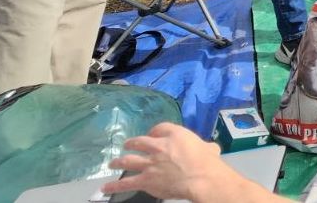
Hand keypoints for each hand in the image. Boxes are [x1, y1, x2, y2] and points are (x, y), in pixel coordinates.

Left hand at [102, 123, 234, 201]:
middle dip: (131, 144)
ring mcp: (150, 164)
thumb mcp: (210, 148)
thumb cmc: (208, 162)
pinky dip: (114, 185)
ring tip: (112, 163)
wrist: (200, 178)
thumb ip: (207, 147)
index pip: (161, 128)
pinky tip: (105, 188)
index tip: (153, 134)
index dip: (155, 131)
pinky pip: (127, 183)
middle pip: (139, 142)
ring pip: (128, 161)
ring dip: (118, 162)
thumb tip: (211, 149)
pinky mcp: (146, 180)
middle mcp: (159, 146)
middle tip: (126, 145)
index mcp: (175, 135)